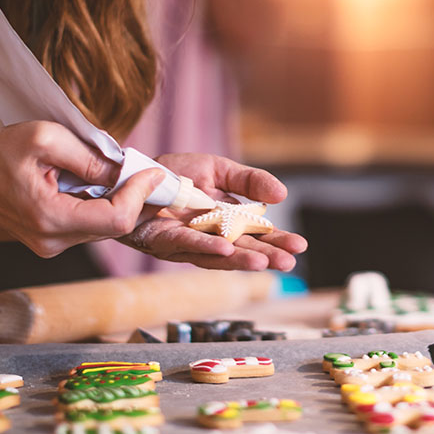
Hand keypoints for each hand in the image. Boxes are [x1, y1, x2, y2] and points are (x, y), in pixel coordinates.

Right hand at [0, 121, 166, 257]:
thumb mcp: (46, 138)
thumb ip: (89, 155)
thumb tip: (125, 169)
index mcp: (50, 219)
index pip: (116, 219)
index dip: (141, 195)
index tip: (154, 172)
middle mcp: (52, 241)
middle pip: (115, 227)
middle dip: (137, 198)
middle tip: (151, 172)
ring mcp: (51, 245)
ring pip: (105, 228)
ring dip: (122, 202)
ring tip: (128, 174)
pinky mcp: (51, 240)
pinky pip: (90, 225)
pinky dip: (104, 205)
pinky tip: (105, 184)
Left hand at [118, 153, 307, 270]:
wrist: (133, 172)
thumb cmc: (174, 174)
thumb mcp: (219, 170)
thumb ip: (250, 182)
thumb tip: (283, 195)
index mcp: (225, 221)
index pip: (257, 234)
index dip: (277, 241)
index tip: (300, 246)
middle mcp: (209, 237)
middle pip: (241, 249)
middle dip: (266, 256)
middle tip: (288, 262)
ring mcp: (187, 242)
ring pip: (217, 254)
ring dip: (241, 259)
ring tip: (264, 263)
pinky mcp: (163, 240)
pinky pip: (186, 244)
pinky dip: (207, 247)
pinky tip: (225, 250)